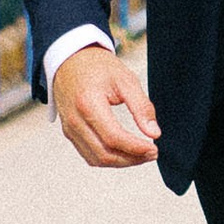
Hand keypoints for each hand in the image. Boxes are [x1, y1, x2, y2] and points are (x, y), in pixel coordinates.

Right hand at [52, 44, 159, 167]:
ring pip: (95, 159)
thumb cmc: (98, 67)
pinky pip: (88, 154)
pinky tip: (125, 152)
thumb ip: (141, 106)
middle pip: (104, 153)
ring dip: (121, 162)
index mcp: (88, 103)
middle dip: (131, 159)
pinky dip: (108, 158)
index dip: (135, 148)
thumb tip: (154, 133)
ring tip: (141, 155)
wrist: (71, 60)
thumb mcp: (125, 80)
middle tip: (152, 153)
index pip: (113, 137)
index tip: (154, 148)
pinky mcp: (69, 132)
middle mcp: (75, 119)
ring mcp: (69, 128)